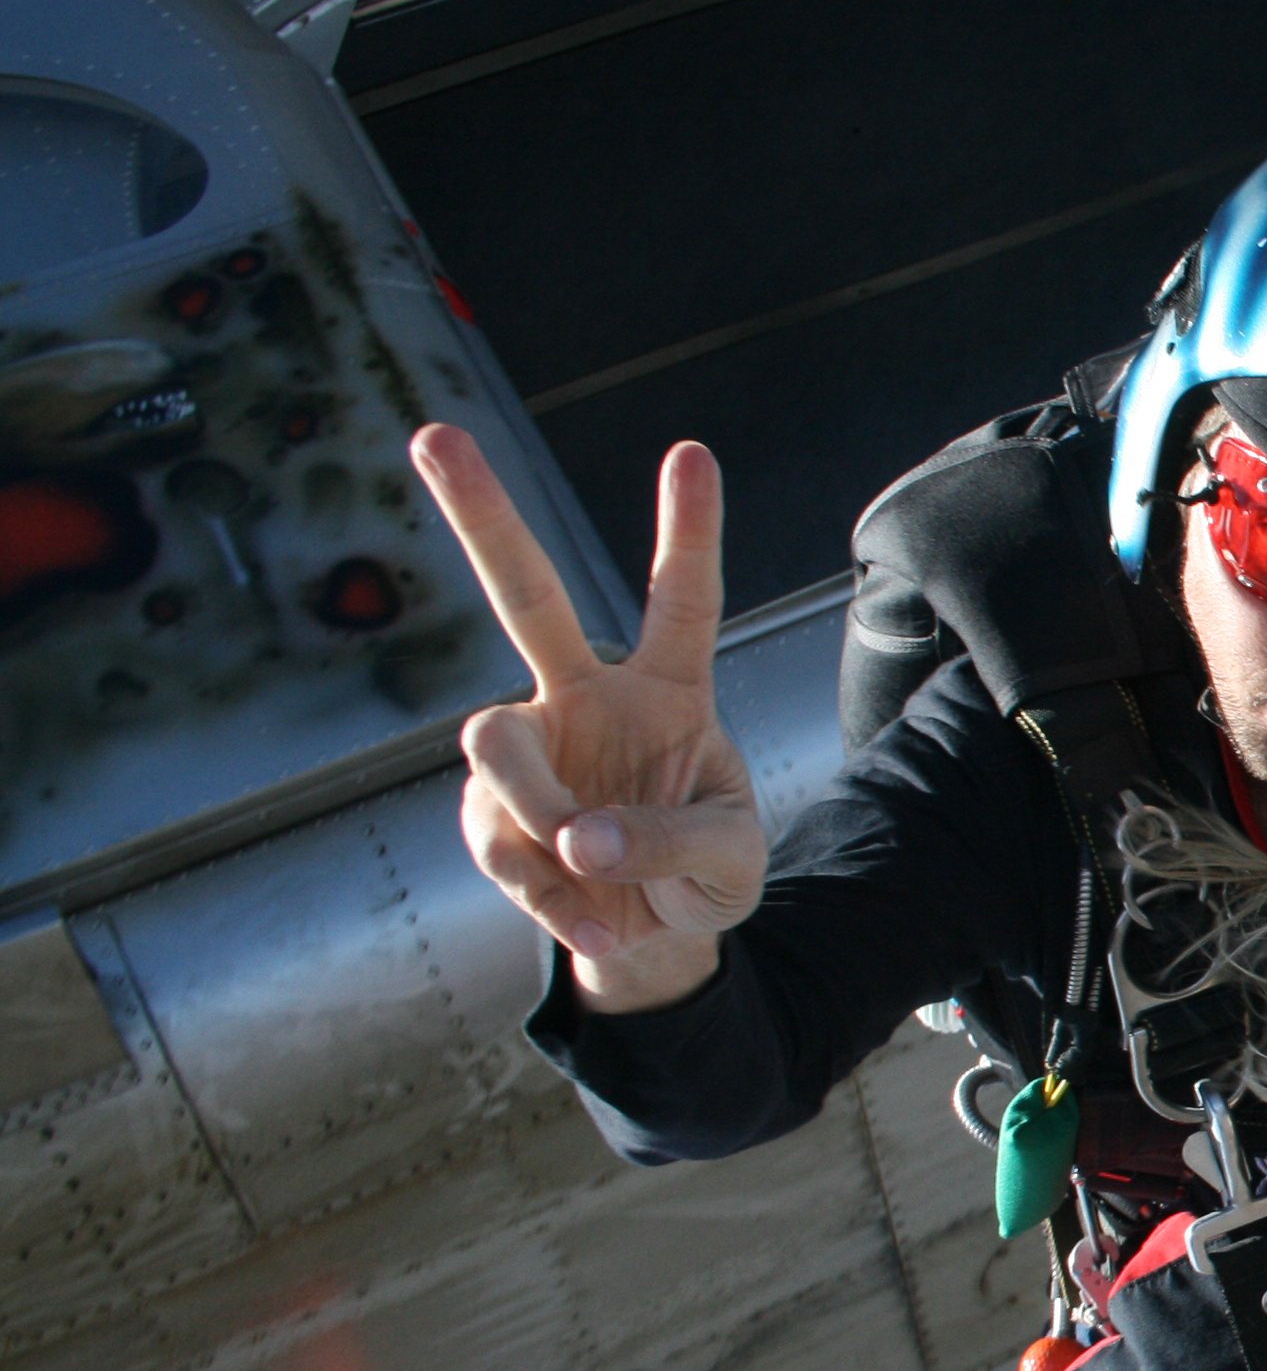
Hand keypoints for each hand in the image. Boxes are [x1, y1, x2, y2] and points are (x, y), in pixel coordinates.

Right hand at [413, 426, 763, 1012]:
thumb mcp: (730, 862)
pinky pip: (499, 841)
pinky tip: (594, 920)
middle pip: (527, 595)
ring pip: (491, 736)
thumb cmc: (706, 874)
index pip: (681, 602)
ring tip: (589, 861)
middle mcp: (589, 698)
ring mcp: (531, 751)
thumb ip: (673, 840)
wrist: (655, 939)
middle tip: (432, 431)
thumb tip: (578, 836)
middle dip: (482, 516)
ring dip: (538, 802)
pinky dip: (549, 893)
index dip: (687, 531)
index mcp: (671, 689)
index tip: (691, 452)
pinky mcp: (490, 815)